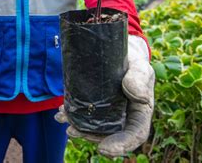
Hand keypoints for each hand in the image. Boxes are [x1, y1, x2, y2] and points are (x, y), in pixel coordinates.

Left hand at [55, 35, 154, 156]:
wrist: (121, 51)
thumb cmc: (134, 61)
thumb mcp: (140, 67)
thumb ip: (139, 78)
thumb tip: (138, 96)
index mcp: (140, 113)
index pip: (134, 135)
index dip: (121, 145)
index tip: (104, 150)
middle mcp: (124, 117)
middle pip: (110, 135)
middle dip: (91, 137)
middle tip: (73, 131)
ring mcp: (109, 113)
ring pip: (94, 128)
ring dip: (78, 128)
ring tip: (63, 120)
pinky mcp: (95, 105)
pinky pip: (84, 116)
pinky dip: (71, 116)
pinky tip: (61, 113)